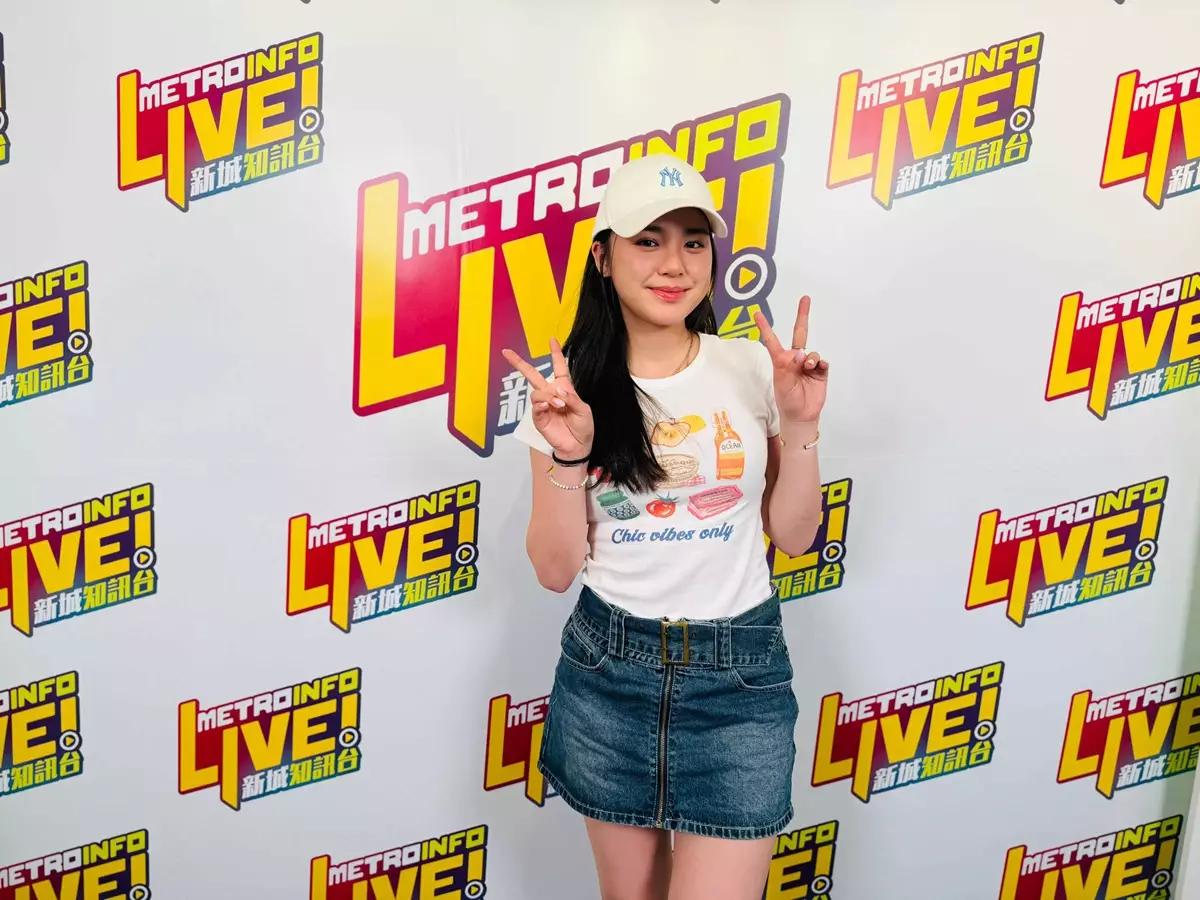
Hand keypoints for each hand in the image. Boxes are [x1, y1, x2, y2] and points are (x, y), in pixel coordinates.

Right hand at [502, 338, 594, 458]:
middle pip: (533, 375)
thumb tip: (557, 388)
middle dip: (519, 363)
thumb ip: (572, 398)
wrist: (578, 446)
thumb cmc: (583, 427)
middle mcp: (551, 394)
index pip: (559, 367)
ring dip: (547, 395)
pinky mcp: (539, 418)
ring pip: (536, 392)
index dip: (555, 353)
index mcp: (564, 388)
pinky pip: (535, 407)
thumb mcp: (584, 410)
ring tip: (559, 404)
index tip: (552, 339)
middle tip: (506, 352)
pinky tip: (548, 406)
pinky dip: (541, 404)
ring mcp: (543, 406)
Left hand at [754, 296, 828, 423]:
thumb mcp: (783, 383)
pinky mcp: (821, 371)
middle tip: (805, 298)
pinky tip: (817, 368)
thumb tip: (801, 352)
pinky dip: (820, 363)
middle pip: (800, 333)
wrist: (802, 415)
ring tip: (808, 368)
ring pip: (812, 352)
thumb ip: (789, 366)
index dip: (765, 327)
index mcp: (781, 361)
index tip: (756, 313)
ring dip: (811, 358)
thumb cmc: (787, 400)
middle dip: (803, 315)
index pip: (772, 341)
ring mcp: (809, 364)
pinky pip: (822, 361)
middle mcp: (795, 359)